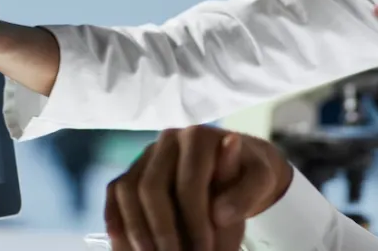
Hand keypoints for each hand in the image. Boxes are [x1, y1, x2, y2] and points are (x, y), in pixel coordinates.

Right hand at [104, 126, 293, 250]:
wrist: (234, 166)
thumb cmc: (247, 175)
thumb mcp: (262, 180)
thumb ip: (248, 193)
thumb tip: (219, 214)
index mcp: (199, 137)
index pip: (189, 182)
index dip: (194, 221)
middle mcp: (167, 139)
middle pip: (151, 187)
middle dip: (162, 230)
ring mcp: (146, 154)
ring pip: (127, 190)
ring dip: (136, 231)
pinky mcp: (133, 170)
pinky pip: (115, 195)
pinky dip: (117, 223)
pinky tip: (126, 248)